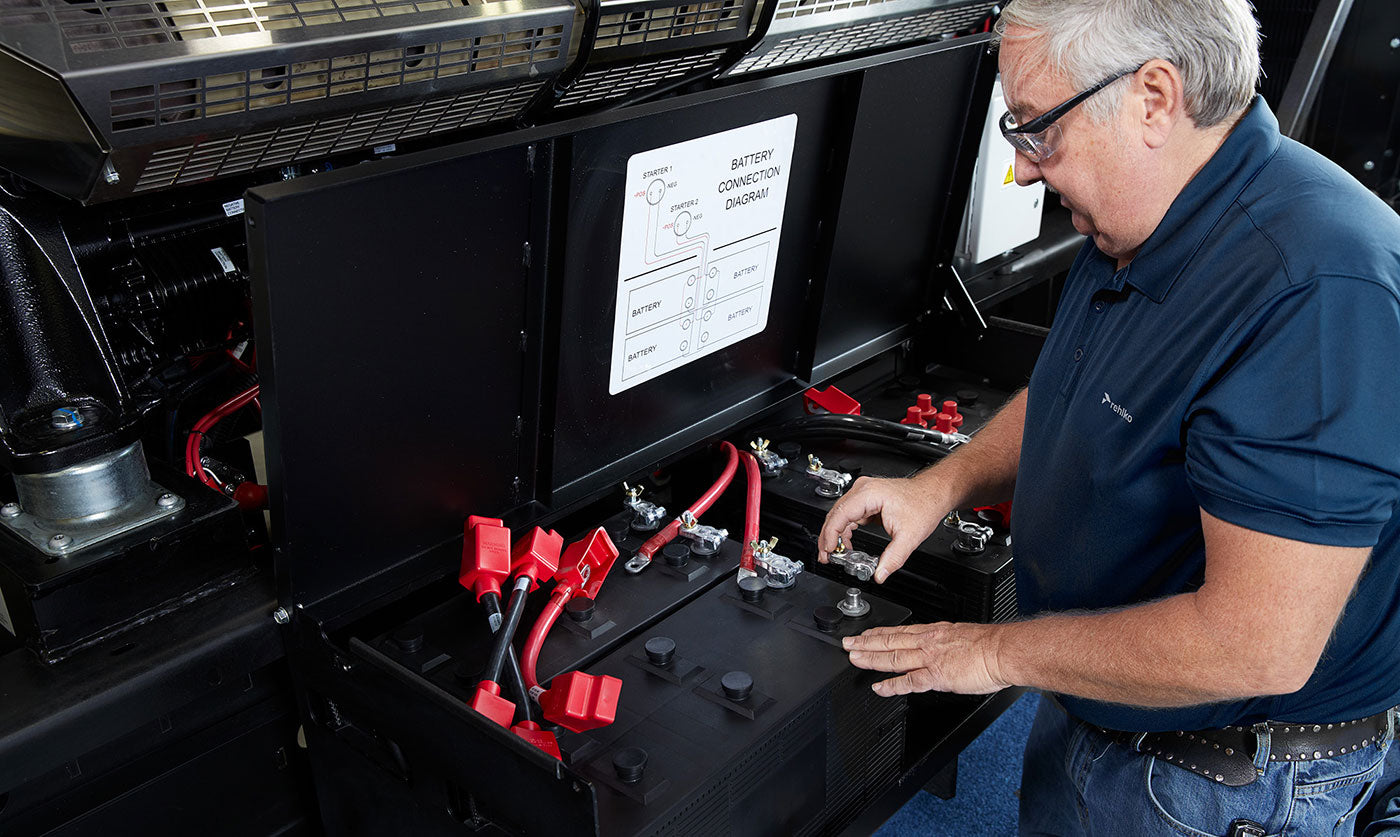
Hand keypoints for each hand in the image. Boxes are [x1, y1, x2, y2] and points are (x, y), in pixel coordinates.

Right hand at [817, 476, 944, 582]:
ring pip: (840, 515)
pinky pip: (849, 515)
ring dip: (835, 535)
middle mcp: (862, 490)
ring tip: (835, 553)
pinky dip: (845, 530)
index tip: (829, 551)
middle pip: (835, 514)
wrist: (934, 493)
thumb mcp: (909, 536)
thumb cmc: (924, 504)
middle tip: (826, 557)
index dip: (831, 536)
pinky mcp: (867, 499)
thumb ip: (893, 558)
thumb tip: (880, 574)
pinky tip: (847, 544)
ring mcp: (864, 493)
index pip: (839, 515)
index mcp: (869, 494)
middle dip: (829, 538)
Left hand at [843, 622, 1007, 696]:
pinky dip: (891, 685)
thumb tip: (943, 650)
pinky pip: (908, 681)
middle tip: (847, 644)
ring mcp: (930, 658)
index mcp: (935, 631)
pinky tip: (879, 687)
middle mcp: (928, 641)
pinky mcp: (936, 675)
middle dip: (865, 643)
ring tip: (853, 658)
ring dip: (870, 658)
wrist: (1004, 651)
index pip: (900, 631)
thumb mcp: (963, 635)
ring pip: (893, 656)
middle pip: (890, 641)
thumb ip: (947, 643)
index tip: (866, 634)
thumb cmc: (990, 645)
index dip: (880, 633)